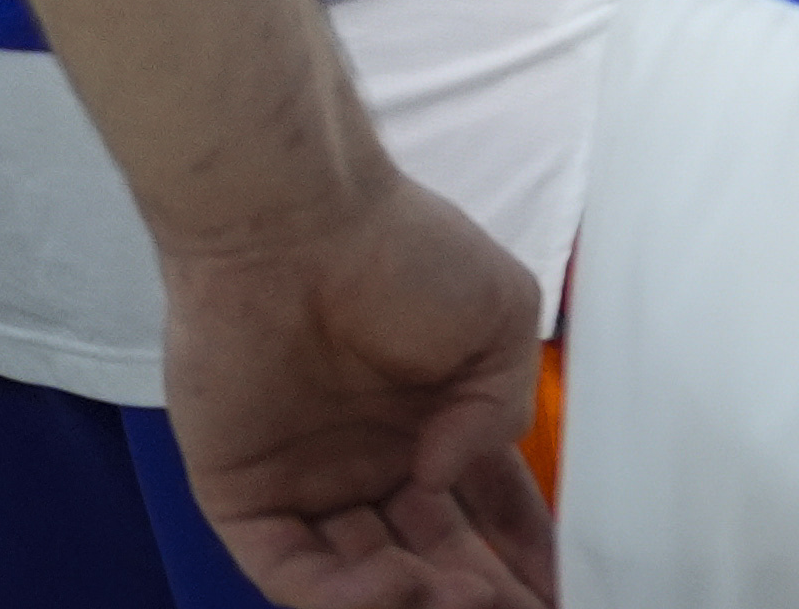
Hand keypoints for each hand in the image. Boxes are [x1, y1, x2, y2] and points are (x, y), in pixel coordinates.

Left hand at [155, 180, 556, 607]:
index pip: (485, 508)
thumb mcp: (502, 316)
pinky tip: (396, 583)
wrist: (295, 227)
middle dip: (478, 590)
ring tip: (461, 598)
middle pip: (431, 554)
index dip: (522, 552)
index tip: (554, 591)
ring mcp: (309, 483)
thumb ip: (502, 407)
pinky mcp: (245, 499)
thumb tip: (448, 476)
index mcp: (435, 420)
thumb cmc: (403, 252)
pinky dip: (342, 597)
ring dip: (417, 599)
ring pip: (364, 577)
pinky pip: (291, 571)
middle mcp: (374, 460)